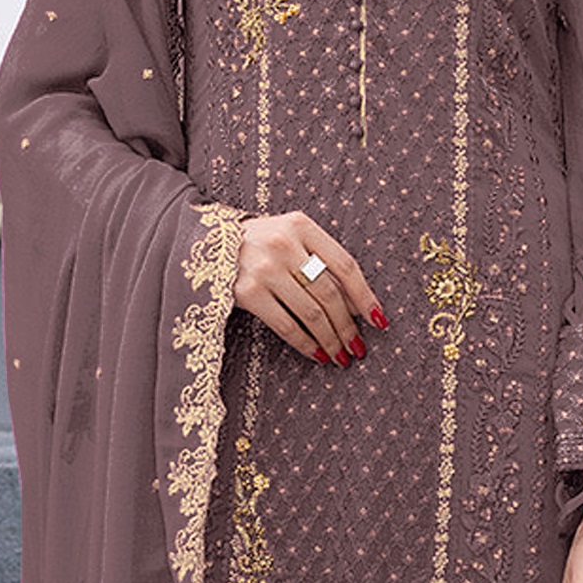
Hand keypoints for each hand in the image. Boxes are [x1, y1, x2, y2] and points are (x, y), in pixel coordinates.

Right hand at [233, 212, 383, 365]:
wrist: (205, 243)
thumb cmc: (258, 243)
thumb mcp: (290, 237)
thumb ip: (320, 260)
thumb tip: (356, 306)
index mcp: (301, 225)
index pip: (345, 265)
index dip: (365, 296)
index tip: (378, 321)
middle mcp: (284, 244)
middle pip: (329, 293)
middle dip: (348, 326)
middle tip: (359, 347)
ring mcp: (264, 268)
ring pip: (311, 313)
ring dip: (331, 339)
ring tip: (342, 356)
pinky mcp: (247, 292)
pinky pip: (286, 325)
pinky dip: (306, 343)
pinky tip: (317, 354)